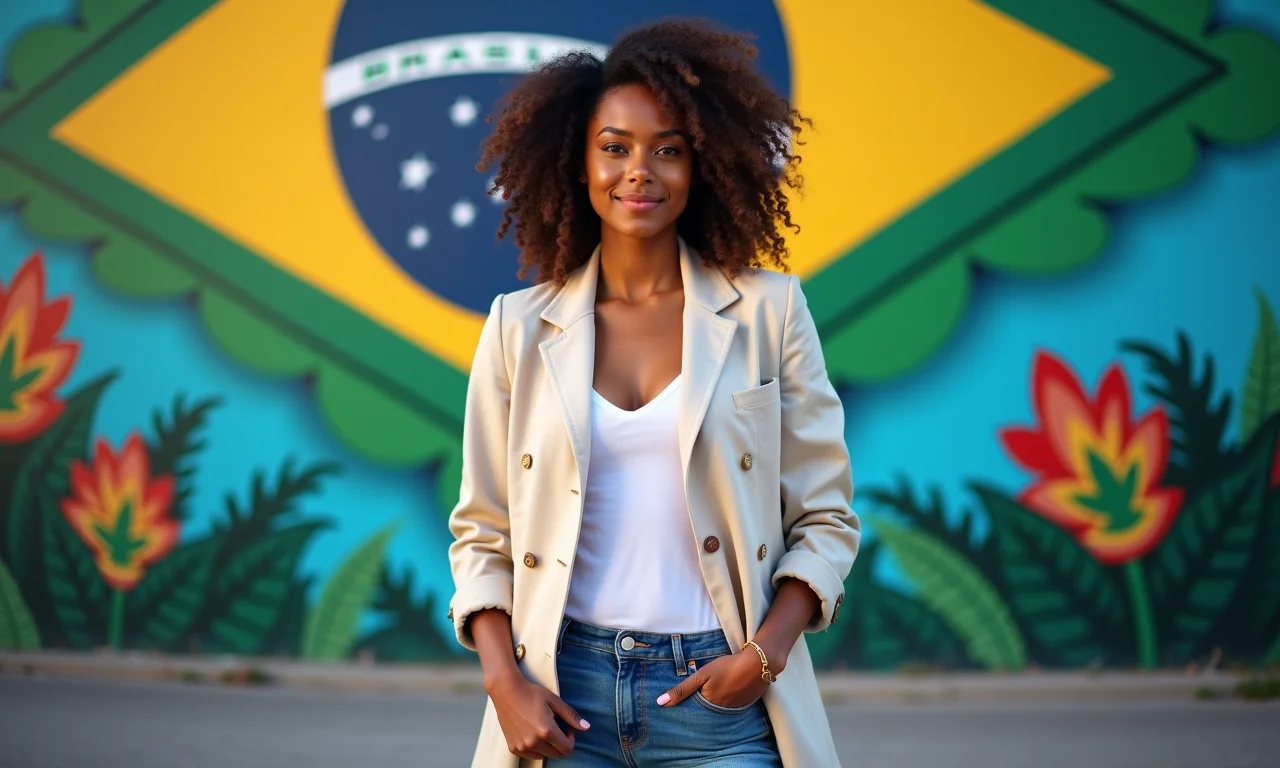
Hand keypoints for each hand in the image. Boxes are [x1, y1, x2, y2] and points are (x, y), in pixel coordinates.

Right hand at [486, 669, 590, 759]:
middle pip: (557, 754)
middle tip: (556, 728)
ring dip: (548, 747)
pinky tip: (532, 732)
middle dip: (561, 744)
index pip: (567, 749)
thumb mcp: (554, 701)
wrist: (506, 691)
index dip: (571, 740)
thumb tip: (586, 727)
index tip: (567, 729)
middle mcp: (534, 742)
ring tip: (543, 729)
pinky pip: (531, 755)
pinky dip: (536, 748)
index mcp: (546, 731)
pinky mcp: (513, 748)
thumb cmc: (532, 693)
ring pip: (544, 756)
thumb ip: (571, 716)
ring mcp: (522, 747)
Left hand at [655, 649, 770, 709]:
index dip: (687, 705)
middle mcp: (721, 711)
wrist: (758, 663)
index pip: (693, 710)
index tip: (678, 704)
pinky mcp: (745, 704)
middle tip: (698, 695)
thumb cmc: (728, 666)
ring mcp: (735, 708)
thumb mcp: (702, 675)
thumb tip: (660, 702)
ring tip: (713, 693)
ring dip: (714, 703)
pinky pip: (732, 706)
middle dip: (700, 706)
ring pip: (719, 709)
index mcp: (709, 704)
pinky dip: (727, 700)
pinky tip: (727, 691)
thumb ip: (682, 689)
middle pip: (706, 710)